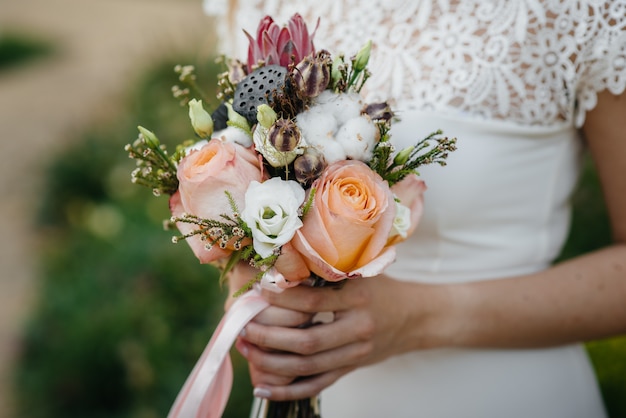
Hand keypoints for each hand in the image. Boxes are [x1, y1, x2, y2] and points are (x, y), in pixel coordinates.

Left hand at [235, 275, 435, 400]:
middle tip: (242, 327)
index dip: (283, 299)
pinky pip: (316, 385)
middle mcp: (358, 329)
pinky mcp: (350, 369)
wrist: (415, 317)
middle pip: (308, 341)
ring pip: (308, 367)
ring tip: (245, 349)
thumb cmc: (381, 289)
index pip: (314, 302)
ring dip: (271, 362)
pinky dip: (287, 390)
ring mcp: (355, 354)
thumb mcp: (362, 273)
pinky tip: (262, 387)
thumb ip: (329, 273)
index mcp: (359, 298)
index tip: (258, 292)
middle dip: (269, 336)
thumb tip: (283, 266)